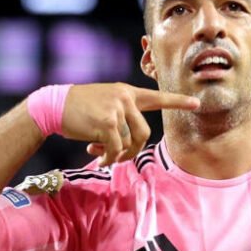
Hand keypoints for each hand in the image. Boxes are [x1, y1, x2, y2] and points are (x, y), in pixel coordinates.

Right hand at [61, 83, 199, 165]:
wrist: (54, 105)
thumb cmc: (78, 110)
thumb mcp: (104, 105)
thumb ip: (121, 119)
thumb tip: (126, 148)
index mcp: (127, 92)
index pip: (156, 97)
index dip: (178, 101)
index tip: (196, 103)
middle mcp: (125, 97)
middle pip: (144, 133)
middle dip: (133, 150)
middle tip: (117, 157)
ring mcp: (116, 108)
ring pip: (129, 142)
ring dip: (116, 155)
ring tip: (101, 154)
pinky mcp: (107, 122)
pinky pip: (115, 148)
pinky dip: (107, 158)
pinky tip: (96, 157)